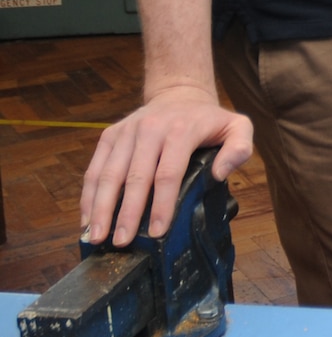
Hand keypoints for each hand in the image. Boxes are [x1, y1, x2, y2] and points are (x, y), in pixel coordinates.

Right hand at [81, 86, 252, 245]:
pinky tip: (87, 217)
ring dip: (101, 207)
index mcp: (181, 131)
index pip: (168, 173)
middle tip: (122, 242)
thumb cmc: (209, 119)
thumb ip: (239, 149)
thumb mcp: (238, 127)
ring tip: (97, 236)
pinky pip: (95, 168)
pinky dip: (89, 194)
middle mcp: (150, 129)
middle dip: (127, 213)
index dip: (161, 204)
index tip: (157, 231)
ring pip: (109, 174)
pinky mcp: (110, 135)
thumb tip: (220, 173)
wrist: (179, 94)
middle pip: (135, 177)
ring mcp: (127, 132)